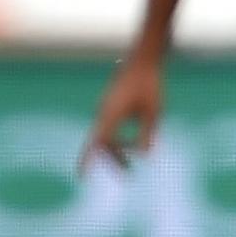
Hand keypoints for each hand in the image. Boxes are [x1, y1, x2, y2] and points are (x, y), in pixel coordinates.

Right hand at [81, 52, 165, 171]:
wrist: (144, 61)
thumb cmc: (150, 85)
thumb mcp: (154, 112)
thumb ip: (147, 134)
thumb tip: (145, 155)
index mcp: (112, 114)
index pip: (98, 142)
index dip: (88, 159)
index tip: (82, 176)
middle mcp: (104, 112)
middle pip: (101, 142)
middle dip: (111, 159)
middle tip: (127, 173)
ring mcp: (105, 108)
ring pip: (104, 136)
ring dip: (115, 150)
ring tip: (129, 165)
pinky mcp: (109, 105)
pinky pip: (107, 128)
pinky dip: (115, 139)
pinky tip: (130, 145)